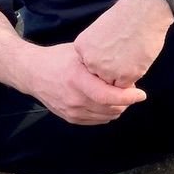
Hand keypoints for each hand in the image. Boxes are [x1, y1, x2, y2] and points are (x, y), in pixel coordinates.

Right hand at [26, 43, 146, 124]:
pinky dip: (107, 113)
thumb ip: (99, 61)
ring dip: (118, 108)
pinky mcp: (70, 118)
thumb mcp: (78, 52)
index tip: (141, 93)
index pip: (108, 96)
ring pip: (106, 116)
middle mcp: (74, 99)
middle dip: (126, 101)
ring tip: (121, 95)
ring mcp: (71, 111)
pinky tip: (109, 102)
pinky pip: (97, 120)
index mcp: (77, 80)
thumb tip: (125, 65)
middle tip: (131, 89)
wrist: (32, 73)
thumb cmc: (57, 58)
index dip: (128, 97)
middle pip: (110, 109)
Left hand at [74, 0, 172, 87]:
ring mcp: (106, 71)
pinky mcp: (124, 77)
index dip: (104, 60)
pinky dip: (134, 75)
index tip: (114, 48)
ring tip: (132, 54)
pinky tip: (138, 58)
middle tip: (125, 53)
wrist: (144, 10)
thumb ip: (96, 50)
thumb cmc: (127, 16)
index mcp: (81, 48)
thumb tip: (102, 65)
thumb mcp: (99, 31)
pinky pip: (127, 86)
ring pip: (114, 84)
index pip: (90, 66)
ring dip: (124, 75)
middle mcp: (90, 61)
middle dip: (112, 71)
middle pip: (100, 77)